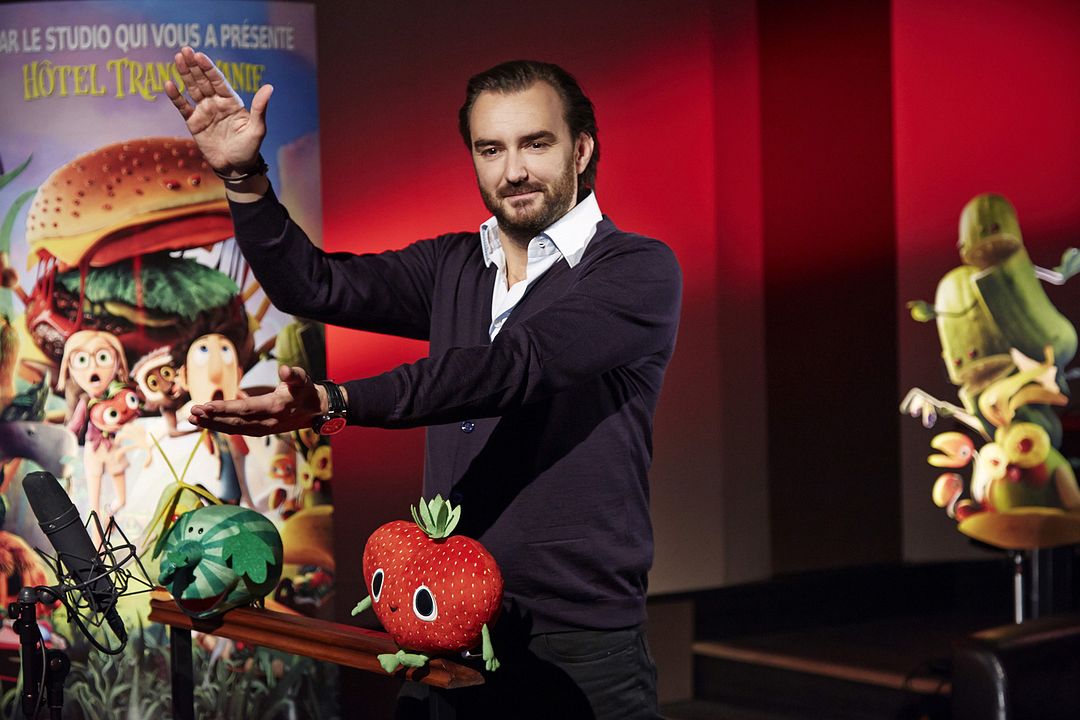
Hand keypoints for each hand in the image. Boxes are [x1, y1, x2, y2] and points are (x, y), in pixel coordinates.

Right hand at [164, 46, 272, 174]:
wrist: (235, 168)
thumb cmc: (249, 149)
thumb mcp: (257, 129)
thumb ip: (260, 108)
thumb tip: (269, 87)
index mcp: (232, 102)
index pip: (219, 81)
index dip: (209, 68)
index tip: (200, 55)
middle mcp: (217, 103)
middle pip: (203, 80)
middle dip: (194, 66)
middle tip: (185, 49)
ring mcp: (204, 112)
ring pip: (192, 89)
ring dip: (185, 74)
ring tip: (177, 58)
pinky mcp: (194, 123)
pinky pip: (183, 107)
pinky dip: (176, 96)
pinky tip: (169, 84)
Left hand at [188, 365, 323, 436]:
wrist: (316, 410)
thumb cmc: (306, 391)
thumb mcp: (303, 379)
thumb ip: (294, 374)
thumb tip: (284, 369)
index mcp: (275, 408)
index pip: (245, 409)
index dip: (224, 409)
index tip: (206, 407)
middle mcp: (268, 422)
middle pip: (236, 422)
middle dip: (213, 418)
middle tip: (192, 413)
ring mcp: (264, 429)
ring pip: (234, 429)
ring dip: (213, 424)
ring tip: (193, 420)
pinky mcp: (261, 430)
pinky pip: (238, 430)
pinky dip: (221, 427)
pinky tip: (207, 423)